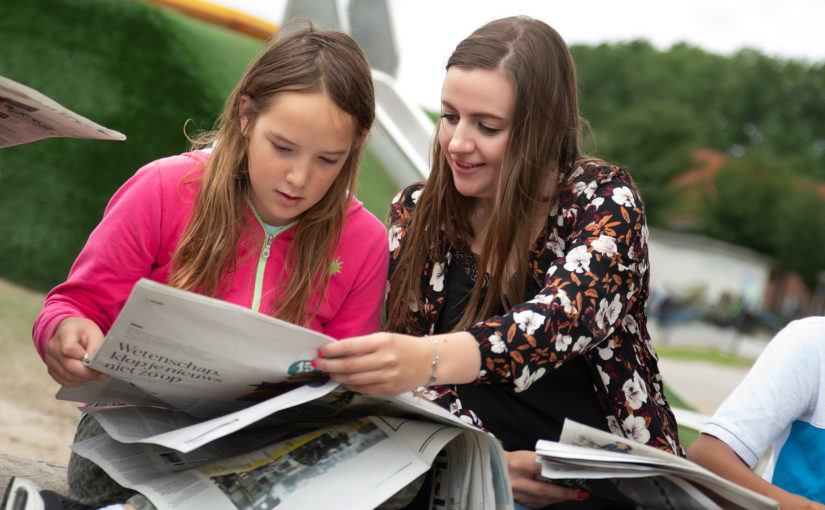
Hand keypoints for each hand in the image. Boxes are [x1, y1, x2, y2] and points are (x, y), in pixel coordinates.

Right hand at [45, 317, 108, 386]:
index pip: (69, 350)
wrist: (71, 330)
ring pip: (66, 376)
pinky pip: (64, 380)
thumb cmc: (83, 331)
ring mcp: (50, 359)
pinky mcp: (51, 369)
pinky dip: (76, 381)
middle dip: (88, 373)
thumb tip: (98, 364)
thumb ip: (96, 348)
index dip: (86, 360)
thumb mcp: (94, 334)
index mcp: (64, 334)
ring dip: (83, 378)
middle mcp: (53, 347)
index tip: (99, 366)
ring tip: (94, 373)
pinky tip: (84, 375)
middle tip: (102, 375)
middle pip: (68, 366)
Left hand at [314, 332, 432, 393]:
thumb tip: (338, 351)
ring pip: (353, 380)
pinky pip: (363, 389)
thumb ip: (363, 345)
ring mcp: (387, 377)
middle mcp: (385, 360)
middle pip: (348, 365)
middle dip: (329, 365)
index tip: (321, 351)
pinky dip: (350, 385)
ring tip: (329, 372)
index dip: (332, 350)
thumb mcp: (385, 338)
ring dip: (337, 376)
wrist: (430, 361)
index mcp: (382, 342)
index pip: (349, 347)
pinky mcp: (389, 390)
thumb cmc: (404, 347)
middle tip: (318, 364)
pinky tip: (344, 380)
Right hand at [505, 450, 589, 507]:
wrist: (495, 468)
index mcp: (518, 465)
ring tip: (573, 495)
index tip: (573, 475)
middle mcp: (516, 482)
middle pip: (544, 490)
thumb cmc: (513, 460)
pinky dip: (549, 501)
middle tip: (581, 494)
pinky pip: (537, 504)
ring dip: (559, 498)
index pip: (541, 469)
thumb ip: (541, 461)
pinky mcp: (518, 501)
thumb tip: (561, 466)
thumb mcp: (525, 455)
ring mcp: (517, 494)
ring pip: (542, 500)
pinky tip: (557, 497)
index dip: (558, 472)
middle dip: (565, 493)